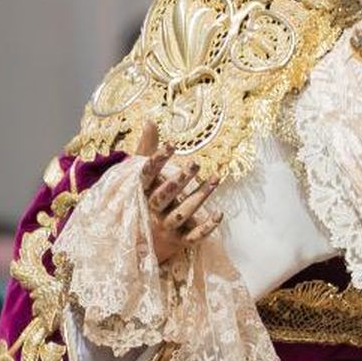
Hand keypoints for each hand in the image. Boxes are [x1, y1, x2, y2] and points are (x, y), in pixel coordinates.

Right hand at [137, 121, 220, 265]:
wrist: (145, 241)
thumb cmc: (147, 199)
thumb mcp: (145, 176)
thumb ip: (147, 149)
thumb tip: (150, 120)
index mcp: (141, 194)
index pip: (146, 176)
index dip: (157, 160)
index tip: (172, 144)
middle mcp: (151, 211)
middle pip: (163, 196)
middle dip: (179, 180)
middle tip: (195, 162)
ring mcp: (165, 227)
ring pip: (181, 214)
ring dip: (199, 197)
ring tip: (216, 177)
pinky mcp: (180, 241)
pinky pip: (194, 237)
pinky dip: (207, 227)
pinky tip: (220, 213)